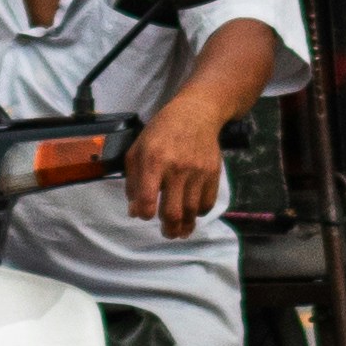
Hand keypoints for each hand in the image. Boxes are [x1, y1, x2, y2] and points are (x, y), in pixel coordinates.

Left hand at [124, 99, 228, 242]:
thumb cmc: (161, 131)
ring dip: (185, 226)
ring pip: (191, 211)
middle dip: (168, 229)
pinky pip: (207, 202)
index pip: (147, 199)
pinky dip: (199, 213)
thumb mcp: (138, 149)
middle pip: (173, 211)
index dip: (143, 214)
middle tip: (166, 232)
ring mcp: (197, 172)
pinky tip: (193, 214)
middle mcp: (176, 168)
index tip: (144, 215)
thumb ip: (132, 181)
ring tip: (179, 231)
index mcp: (153, 161)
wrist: (196, 113)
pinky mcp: (213, 173)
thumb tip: (134, 210)